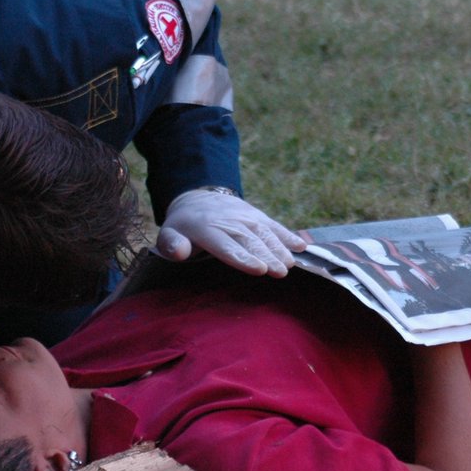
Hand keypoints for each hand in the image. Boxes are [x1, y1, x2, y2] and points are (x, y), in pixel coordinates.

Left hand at [155, 188, 303, 275]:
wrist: (197, 197)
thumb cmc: (183, 226)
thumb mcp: (168, 233)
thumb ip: (171, 244)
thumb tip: (179, 252)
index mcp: (206, 228)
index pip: (227, 246)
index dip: (243, 257)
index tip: (259, 268)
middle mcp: (229, 221)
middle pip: (250, 240)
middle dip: (267, 255)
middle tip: (280, 272)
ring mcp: (245, 216)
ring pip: (265, 233)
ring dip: (280, 248)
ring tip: (290, 264)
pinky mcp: (257, 215)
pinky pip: (274, 225)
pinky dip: (288, 235)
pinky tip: (301, 246)